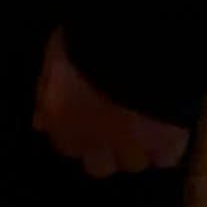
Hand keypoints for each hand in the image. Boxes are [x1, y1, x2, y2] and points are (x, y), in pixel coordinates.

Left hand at [33, 29, 189, 178]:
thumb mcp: (58, 54)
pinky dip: (165, 145)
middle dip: (103, 148)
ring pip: (132, 162)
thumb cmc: (88, 41)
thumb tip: (40, 121)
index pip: (65, 144)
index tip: (85, 118)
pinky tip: (167, 126)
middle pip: (98, 165)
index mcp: (61, 118)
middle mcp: (94, 142)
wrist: (134, 43)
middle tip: (113, 125)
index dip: (76, 131)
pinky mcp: (165, 146)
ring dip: (134, 148)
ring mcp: (131, 148)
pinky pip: (165, 157)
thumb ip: (47, 89)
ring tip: (142, 123)